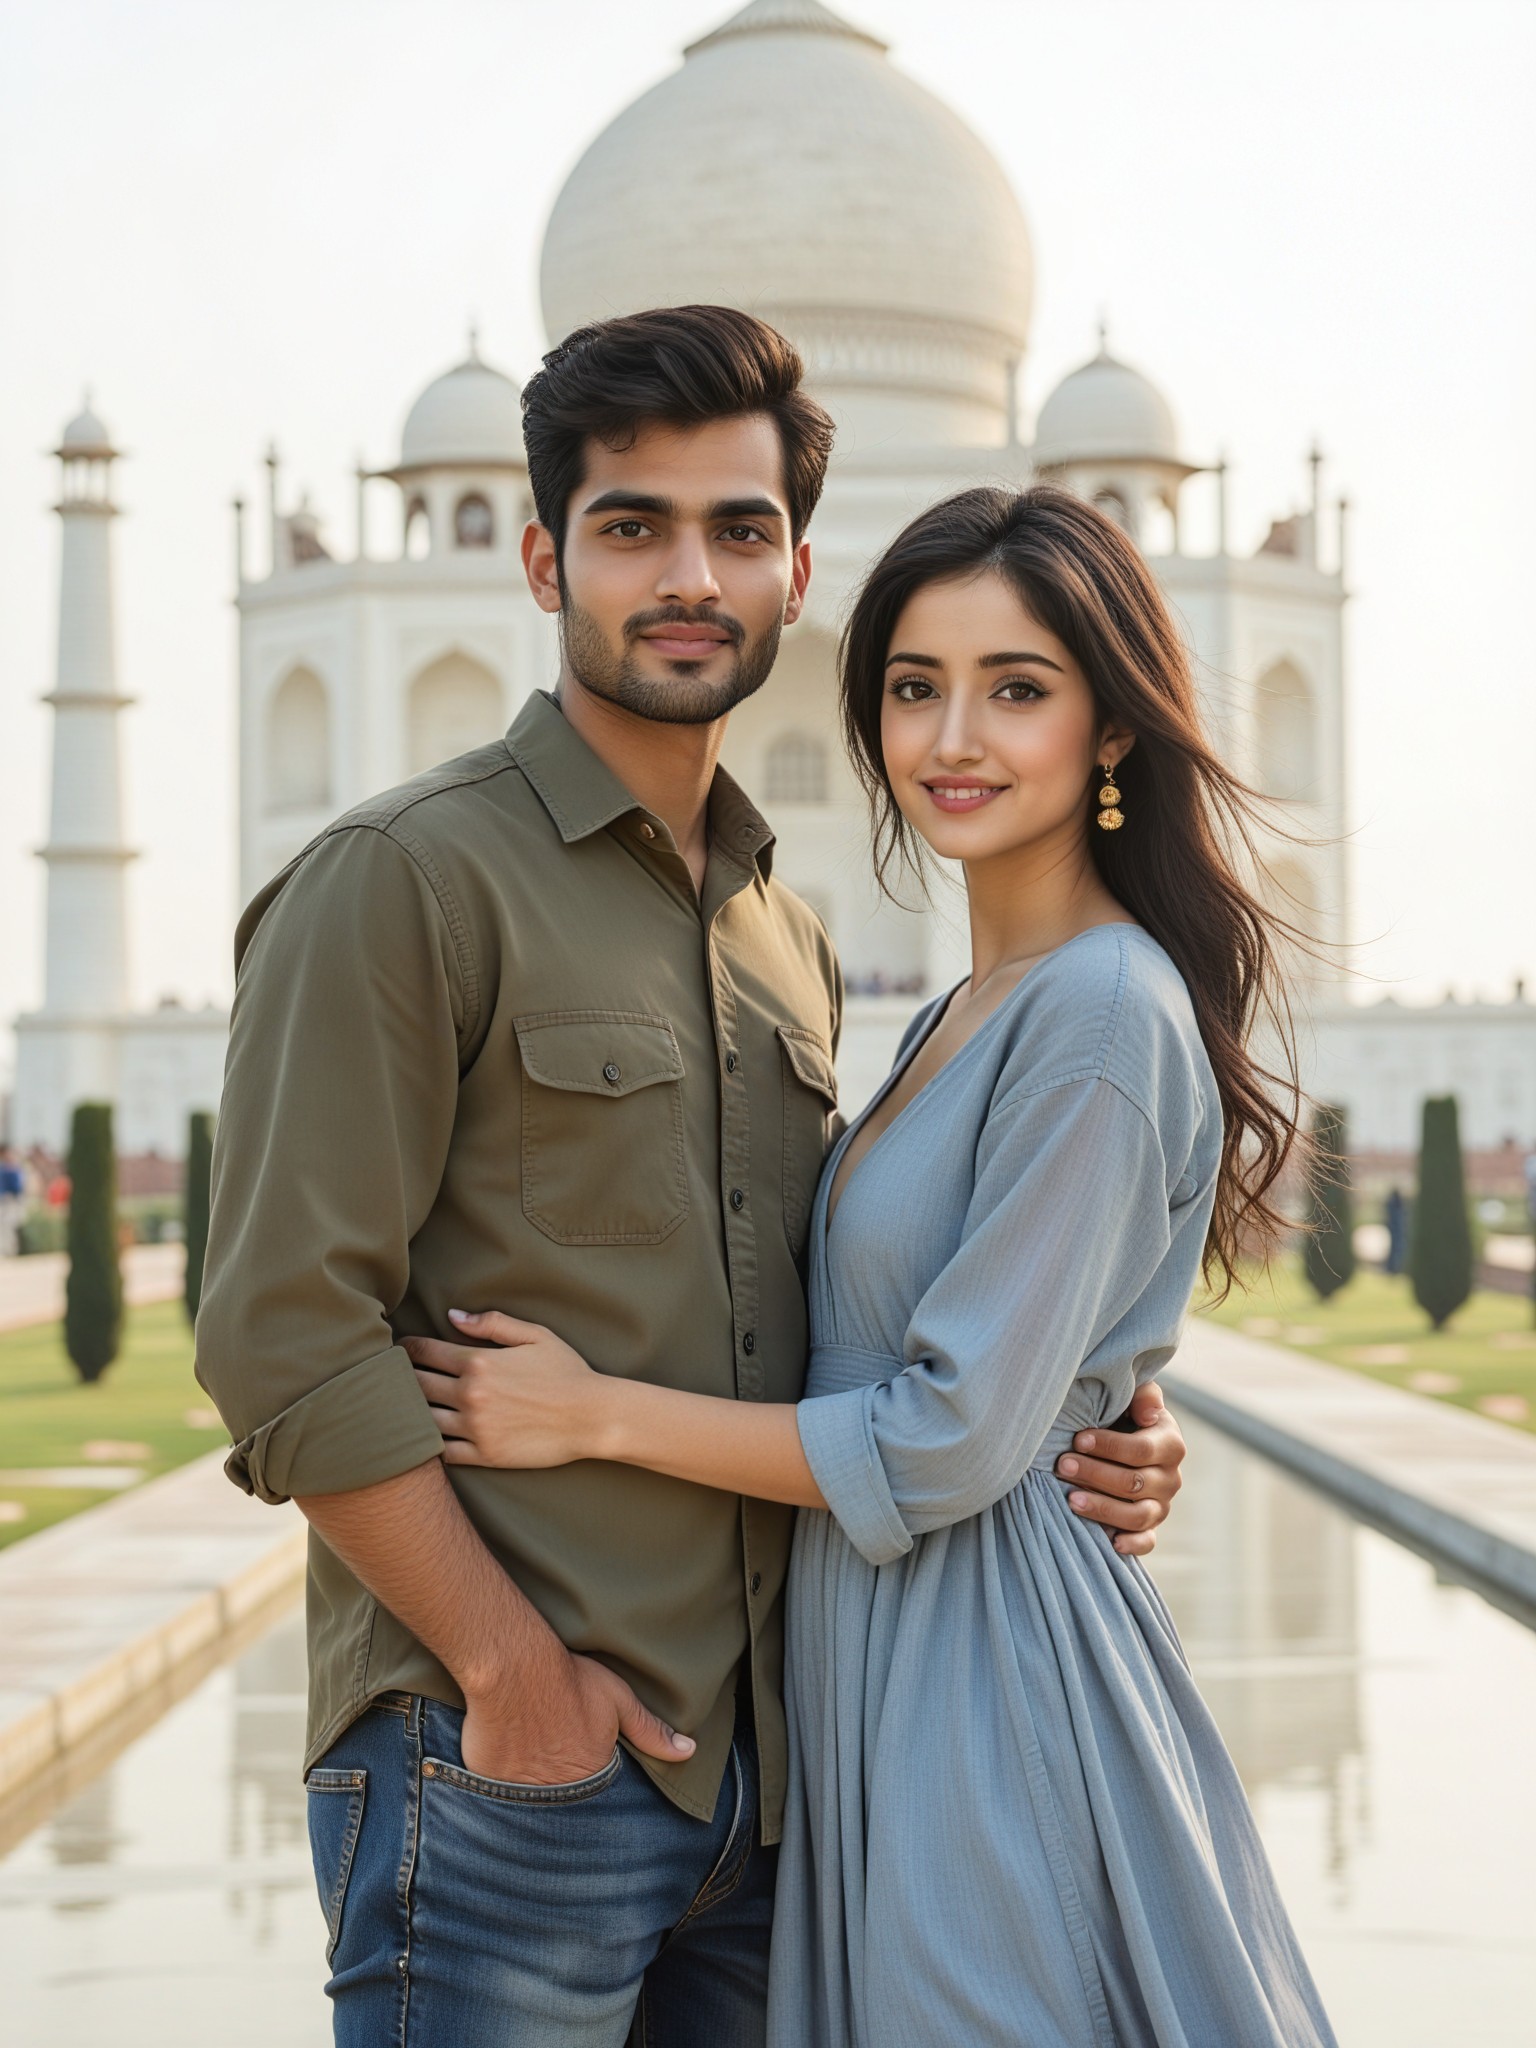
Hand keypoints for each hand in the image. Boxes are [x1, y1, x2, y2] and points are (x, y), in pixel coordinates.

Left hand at [404, 1310, 600, 1468]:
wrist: (591, 1416)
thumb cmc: (566, 1371)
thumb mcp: (535, 1336)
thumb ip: (491, 1323)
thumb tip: (453, 1317)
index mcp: (479, 1362)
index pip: (424, 1352)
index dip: (406, 1348)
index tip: (400, 1349)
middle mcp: (471, 1395)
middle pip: (416, 1385)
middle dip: (402, 1379)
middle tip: (395, 1378)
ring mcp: (476, 1428)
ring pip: (423, 1420)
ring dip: (411, 1413)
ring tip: (406, 1409)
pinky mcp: (484, 1455)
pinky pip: (443, 1452)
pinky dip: (431, 1445)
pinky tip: (430, 1437)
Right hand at [462, 1645, 695, 1785]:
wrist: (512, 1667)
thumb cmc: (568, 1679)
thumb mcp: (618, 1700)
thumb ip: (650, 1730)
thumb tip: (688, 1751)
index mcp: (591, 1776)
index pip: (594, 1788)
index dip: (586, 1768)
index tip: (576, 1747)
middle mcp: (557, 1793)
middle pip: (563, 1797)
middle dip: (559, 1782)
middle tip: (550, 1749)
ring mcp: (520, 1793)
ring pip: (529, 1800)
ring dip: (530, 1785)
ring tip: (528, 1754)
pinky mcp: (489, 1784)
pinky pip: (497, 1792)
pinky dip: (500, 1781)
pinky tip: (502, 1756)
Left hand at [1054, 1381, 1185, 1556]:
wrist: (1125, 1441)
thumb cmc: (1124, 1415)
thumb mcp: (1135, 1396)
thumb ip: (1144, 1395)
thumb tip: (1149, 1414)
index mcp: (1170, 1444)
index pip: (1142, 1450)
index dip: (1109, 1446)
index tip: (1078, 1439)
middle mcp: (1170, 1478)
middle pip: (1133, 1483)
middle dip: (1094, 1474)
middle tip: (1061, 1465)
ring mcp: (1161, 1506)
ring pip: (1136, 1516)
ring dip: (1102, 1508)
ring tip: (1069, 1499)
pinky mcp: (1150, 1528)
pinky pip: (1146, 1542)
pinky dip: (1130, 1545)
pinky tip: (1108, 1542)